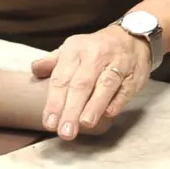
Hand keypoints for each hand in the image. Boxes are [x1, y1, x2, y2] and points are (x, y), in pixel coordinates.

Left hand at [31, 25, 149, 138]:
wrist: (132, 36)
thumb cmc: (96, 49)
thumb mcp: (72, 48)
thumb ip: (53, 62)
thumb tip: (35, 71)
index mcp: (76, 50)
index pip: (62, 78)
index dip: (55, 102)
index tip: (49, 122)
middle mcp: (96, 55)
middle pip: (82, 84)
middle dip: (72, 109)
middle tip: (65, 131)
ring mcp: (117, 63)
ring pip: (105, 85)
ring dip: (95, 105)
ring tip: (85, 123)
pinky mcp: (134, 74)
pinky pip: (125, 88)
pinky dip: (117, 101)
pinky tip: (109, 114)